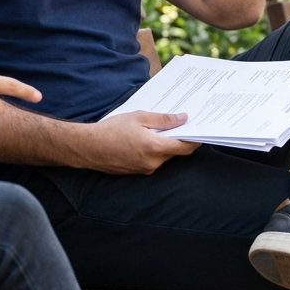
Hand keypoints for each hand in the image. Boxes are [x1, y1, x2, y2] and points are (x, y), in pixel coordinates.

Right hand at [82, 111, 200, 174]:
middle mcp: (153, 162)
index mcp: (155, 148)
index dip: (195, 139)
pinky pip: (153, 161)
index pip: (185, 147)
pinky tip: (146, 139)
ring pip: (163, 157)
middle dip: (178, 139)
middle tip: (179, 124)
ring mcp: (145, 169)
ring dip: (165, 145)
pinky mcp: (137, 172)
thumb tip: (183, 119)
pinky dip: (154, 151)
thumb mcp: (139, 117)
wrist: (89, 147)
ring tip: (158, 129)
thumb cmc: (112, 129)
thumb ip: (164, 120)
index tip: (200, 130)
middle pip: (175, 152)